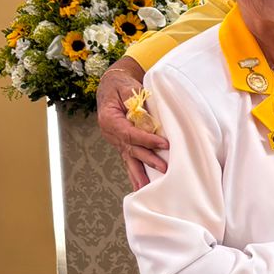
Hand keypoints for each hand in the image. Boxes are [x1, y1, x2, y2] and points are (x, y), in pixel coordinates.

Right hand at [96, 56, 167, 189]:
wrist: (112, 85)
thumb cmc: (120, 85)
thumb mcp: (127, 87)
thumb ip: (135, 100)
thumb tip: (147, 115)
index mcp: (109, 119)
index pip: (130, 133)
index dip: (147, 140)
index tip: (164, 144)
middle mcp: (110, 133)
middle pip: (131, 149)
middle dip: (148, 159)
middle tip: (163, 168)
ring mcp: (115, 140)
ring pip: (129, 158)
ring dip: (139, 173)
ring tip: (146, 188)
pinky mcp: (122, 144)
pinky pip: (129, 159)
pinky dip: (134, 173)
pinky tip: (139, 186)